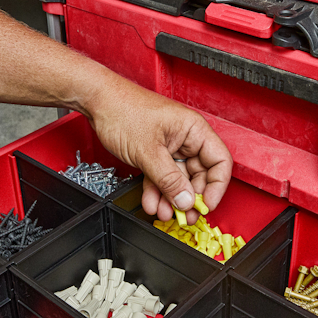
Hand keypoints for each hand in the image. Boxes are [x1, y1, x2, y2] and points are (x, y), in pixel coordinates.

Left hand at [84, 76, 231, 223]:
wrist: (97, 102)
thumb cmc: (123, 110)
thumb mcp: (149, 151)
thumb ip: (169, 179)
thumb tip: (185, 200)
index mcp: (194, 130)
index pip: (220, 161)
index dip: (216, 186)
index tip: (206, 204)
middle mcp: (186, 138)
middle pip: (199, 174)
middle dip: (190, 197)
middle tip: (184, 215)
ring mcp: (170, 146)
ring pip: (178, 179)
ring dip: (171, 198)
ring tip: (164, 212)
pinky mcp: (154, 153)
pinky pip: (161, 177)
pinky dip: (157, 191)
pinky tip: (152, 203)